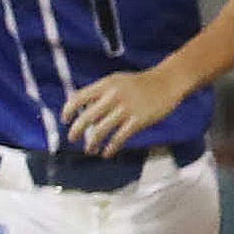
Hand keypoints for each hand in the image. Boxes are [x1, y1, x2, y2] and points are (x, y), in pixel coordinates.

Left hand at [61, 66, 191, 153]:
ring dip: (92, 143)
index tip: (65, 120)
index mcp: (105, 85)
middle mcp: (113, 96)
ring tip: (89, 150)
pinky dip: (111, 147)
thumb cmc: (140, 83)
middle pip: (86, 117)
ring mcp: (126, 108)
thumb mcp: (116, 81)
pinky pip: (119, 137)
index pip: (78, 98)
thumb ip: (99, 93)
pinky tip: (107, 153)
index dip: (68, 110)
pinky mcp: (138, 120)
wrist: (168, 81)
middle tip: (72, 138)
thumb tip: (82, 110)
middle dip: (76, 131)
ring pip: (100, 130)